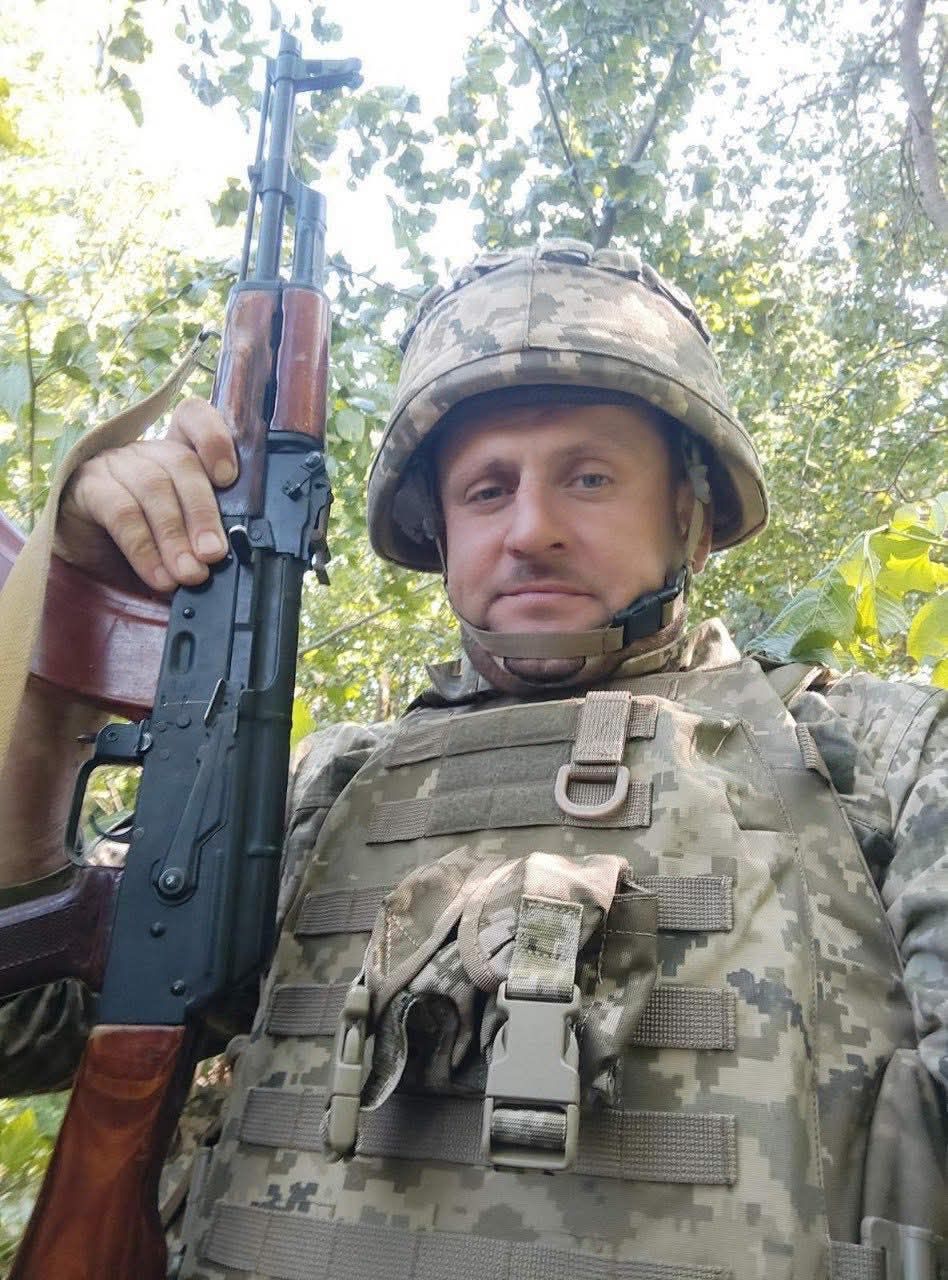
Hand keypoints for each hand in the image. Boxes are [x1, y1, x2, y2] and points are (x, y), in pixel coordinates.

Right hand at [55, 398, 238, 593]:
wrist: (86, 557)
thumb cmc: (147, 542)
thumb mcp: (183, 533)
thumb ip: (205, 533)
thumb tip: (226, 556)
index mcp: (176, 451)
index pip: (194, 417)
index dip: (214, 439)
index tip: (228, 477)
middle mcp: (146, 451)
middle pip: (182, 464)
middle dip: (202, 514)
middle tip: (212, 555)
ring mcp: (114, 465)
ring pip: (153, 487)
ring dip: (174, 536)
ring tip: (189, 573)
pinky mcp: (87, 488)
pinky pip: (120, 513)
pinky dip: (144, 549)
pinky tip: (159, 575)